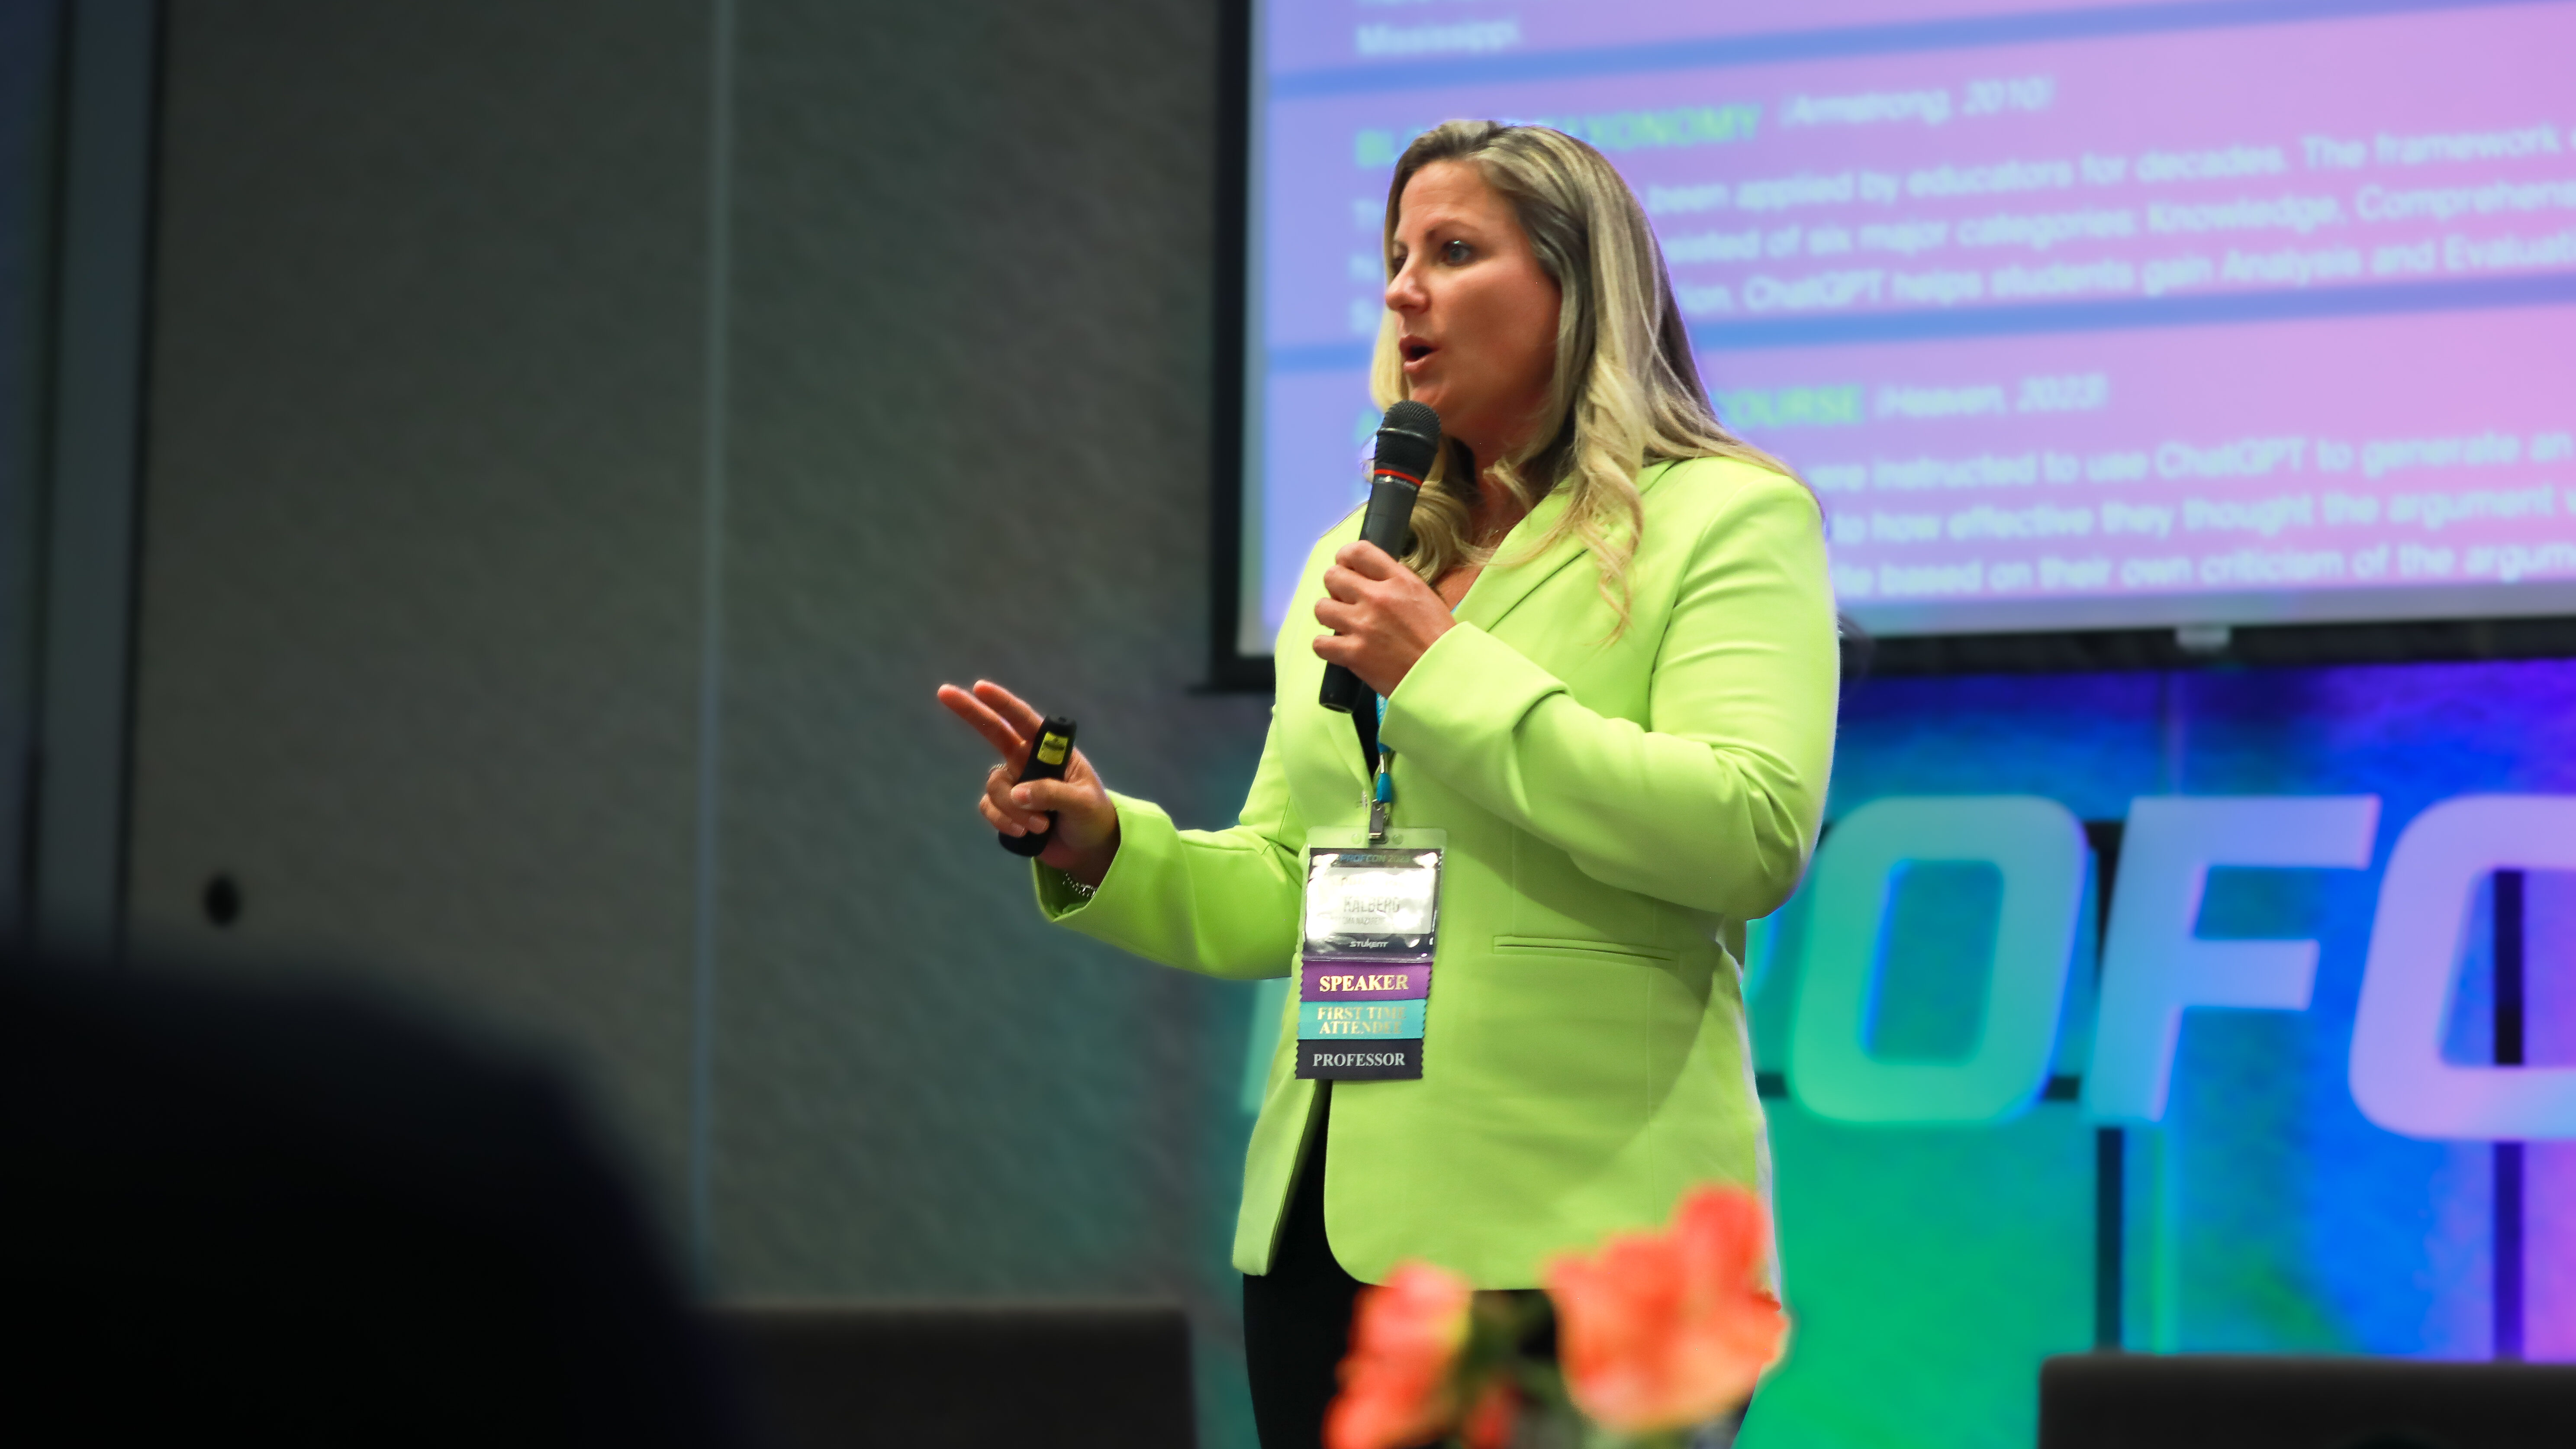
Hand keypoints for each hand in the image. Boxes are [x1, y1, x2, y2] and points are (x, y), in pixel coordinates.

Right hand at [934, 679, 1119, 885]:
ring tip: (1042, 825)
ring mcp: (1014, 784)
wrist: (1087, 848)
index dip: (1002, 703)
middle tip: (943, 691)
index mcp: (1051, 751)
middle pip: (993, 732)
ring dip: (1014, 809)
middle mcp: (1028, 761)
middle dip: (970, 712)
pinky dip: (1004, 822)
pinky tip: (1024, 833)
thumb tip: (1018, 794)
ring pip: (994, 787)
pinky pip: (990, 809)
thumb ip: (1053, 794)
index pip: (1025, 721)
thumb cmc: (1092, 817)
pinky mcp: (1005, 809)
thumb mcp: (1082, 803)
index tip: (980, 687)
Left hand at [1313, 541, 1453, 694]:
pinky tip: (1340, 649)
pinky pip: (1320, 643)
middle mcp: (1378, 598)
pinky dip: (1326, 647)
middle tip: (1346, 601)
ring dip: (1330, 616)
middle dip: (1336, 588)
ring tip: (1344, 625)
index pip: (1358, 551)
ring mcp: (1363, 626)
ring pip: (1321, 608)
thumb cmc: (1439, 640)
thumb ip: (1396, 584)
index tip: (1346, 568)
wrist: (1444, 675)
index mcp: (1399, 580)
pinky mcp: (1354, 654)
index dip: (1345, 558)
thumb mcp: (1424, 597)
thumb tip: (1369, 578)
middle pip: (1333, 576)